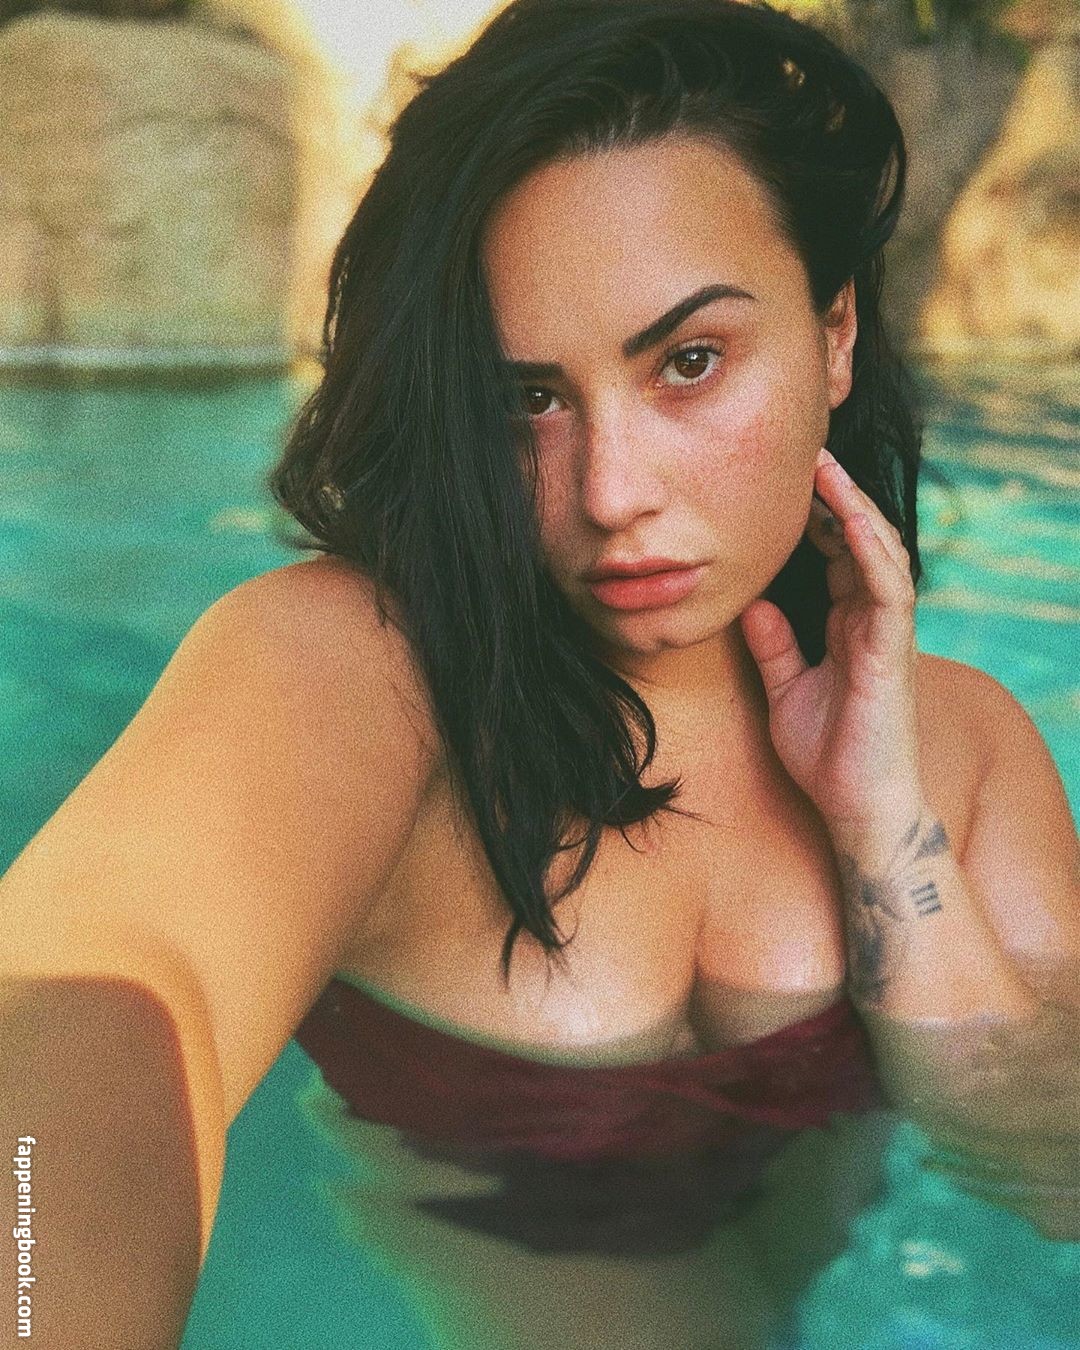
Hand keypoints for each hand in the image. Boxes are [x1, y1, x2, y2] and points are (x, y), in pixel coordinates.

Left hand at [738, 446, 922, 832]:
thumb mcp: (783, 690)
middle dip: (833, 497)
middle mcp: (869, 620)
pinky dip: (871, 549)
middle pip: (856, 542)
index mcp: (844, 625)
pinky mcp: (892, 650)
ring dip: (853, 508)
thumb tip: (750, 604)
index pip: (834, 555)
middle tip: (803, 453)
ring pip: (877, 553)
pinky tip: (851, 518)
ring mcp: (885, 632)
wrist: (855, 808)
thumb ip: (772, 645)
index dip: (813, 517)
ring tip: (825, 467)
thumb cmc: (825, 755)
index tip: (781, 482)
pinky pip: (887, 587)